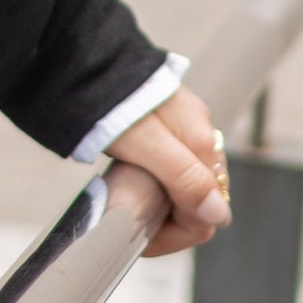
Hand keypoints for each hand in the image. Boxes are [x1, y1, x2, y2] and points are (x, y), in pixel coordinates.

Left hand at [111, 87, 229, 257]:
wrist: (84, 64)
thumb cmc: (112, 102)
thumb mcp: (147, 145)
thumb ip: (184, 178)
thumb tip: (218, 215)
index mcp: (203, 142)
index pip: (209, 210)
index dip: (177, 232)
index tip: (143, 238)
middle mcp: (200, 135)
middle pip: (199, 199)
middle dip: (170, 220)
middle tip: (133, 224)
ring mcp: (183, 128)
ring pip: (184, 184)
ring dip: (161, 202)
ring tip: (129, 203)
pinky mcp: (164, 124)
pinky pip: (171, 167)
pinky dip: (155, 183)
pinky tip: (132, 181)